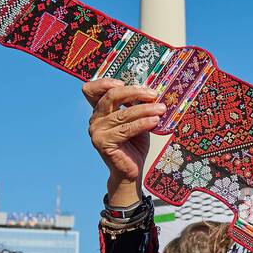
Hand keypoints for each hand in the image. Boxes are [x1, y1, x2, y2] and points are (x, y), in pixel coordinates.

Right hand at [84, 79, 165, 201]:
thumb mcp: (135, 120)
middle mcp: (94, 119)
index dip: (105, 82)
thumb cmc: (134, 144)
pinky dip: (143, 123)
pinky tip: (155, 121)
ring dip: (145, 109)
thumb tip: (151, 91)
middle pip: (110, 96)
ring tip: (161, 109)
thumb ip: (135, 105)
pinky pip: (126, 129)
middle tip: (153, 94)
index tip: (123, 82)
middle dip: (134, 92)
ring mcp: (97, 131)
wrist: (130, 171)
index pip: (91, 89)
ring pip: (122, 114)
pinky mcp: (104, 143)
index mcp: (99, 110)